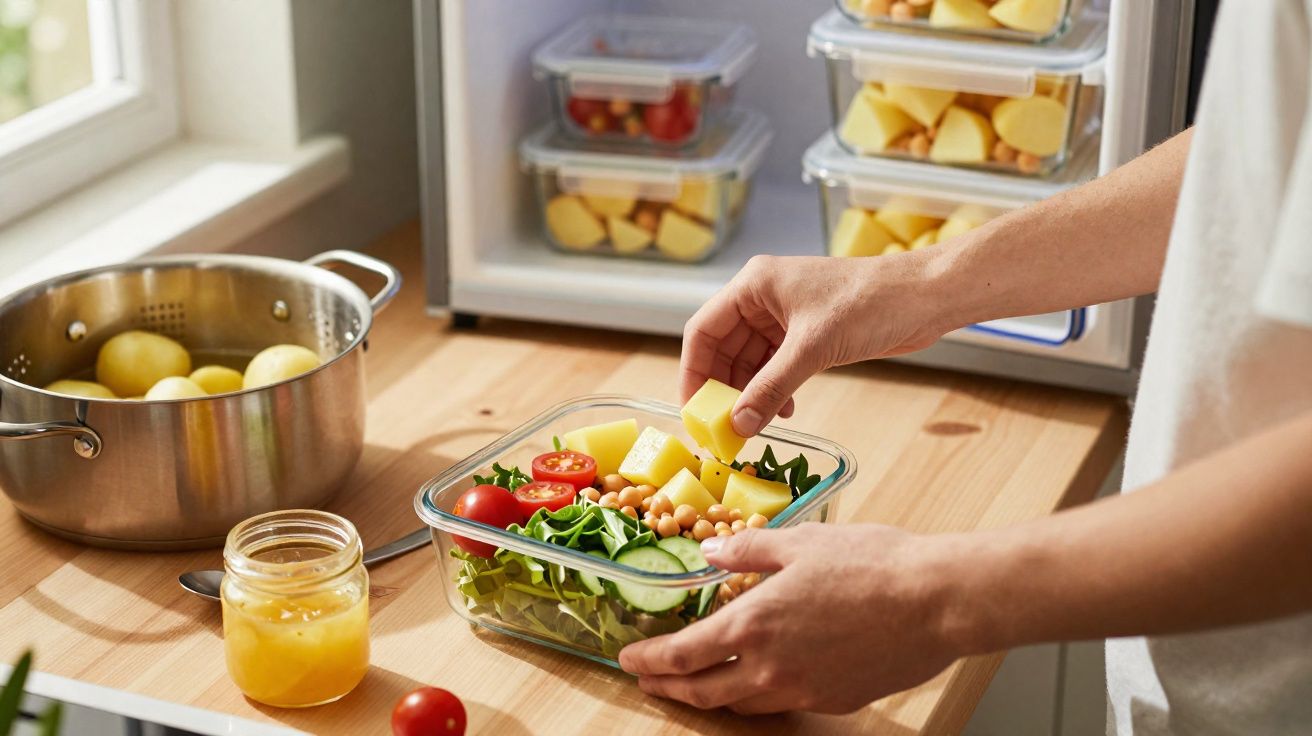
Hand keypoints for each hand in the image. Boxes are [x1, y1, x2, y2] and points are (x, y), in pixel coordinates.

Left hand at [618, 523, 969, 714]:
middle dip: (670, 689)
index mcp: (753, 625)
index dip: (650, 662)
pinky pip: (785, 704)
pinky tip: (764, 679)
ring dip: (712, 697)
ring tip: (699, 683)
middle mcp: (771, 668)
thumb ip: (747, 550)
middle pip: (704, 693)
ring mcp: (804, 691)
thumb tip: (712, 550)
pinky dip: (761, 695)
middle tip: (651, 680)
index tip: (630, 661)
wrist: (934, 601)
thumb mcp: (800, 542)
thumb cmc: (871, 564)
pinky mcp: (836, 700)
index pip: (682, 656)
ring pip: (743, 706)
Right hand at [681, 254, 948, 435]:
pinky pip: (776, 366)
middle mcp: (763, 298)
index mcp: (754, 285)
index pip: (704, 331)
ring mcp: (785, 316)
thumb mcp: (813, 349)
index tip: (694, 411)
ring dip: (751, 394)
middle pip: (724, 349)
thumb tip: (739, 425)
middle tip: (723, 429)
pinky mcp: (808, 334)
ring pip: (750, 361)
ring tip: (754, 425)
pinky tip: (786, 410)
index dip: (694, 372)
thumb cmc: (870, 303)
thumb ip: (772, 388)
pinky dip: (774, 390)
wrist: (924, 298)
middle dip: (723, 389)